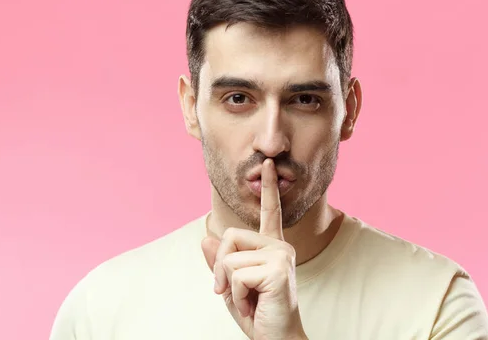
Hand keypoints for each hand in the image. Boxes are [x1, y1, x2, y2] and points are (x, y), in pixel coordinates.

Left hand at [201, 159, 307, 339]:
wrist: (275, 339)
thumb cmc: (258, 314)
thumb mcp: (231, 287)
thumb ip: (220, 263)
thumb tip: (206, 238)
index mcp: (271, 247)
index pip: (269, 212)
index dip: (267, 188)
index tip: (268, 165)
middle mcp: (279, 246)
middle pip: (230, 235)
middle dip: (221, 267)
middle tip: (232, 292)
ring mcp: (281, 255)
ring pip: (230, 256)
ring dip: (229, 285)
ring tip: (247, 301)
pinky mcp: (278, 268)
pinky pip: (236, 274)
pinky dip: (236, 295)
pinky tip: (253, 304)